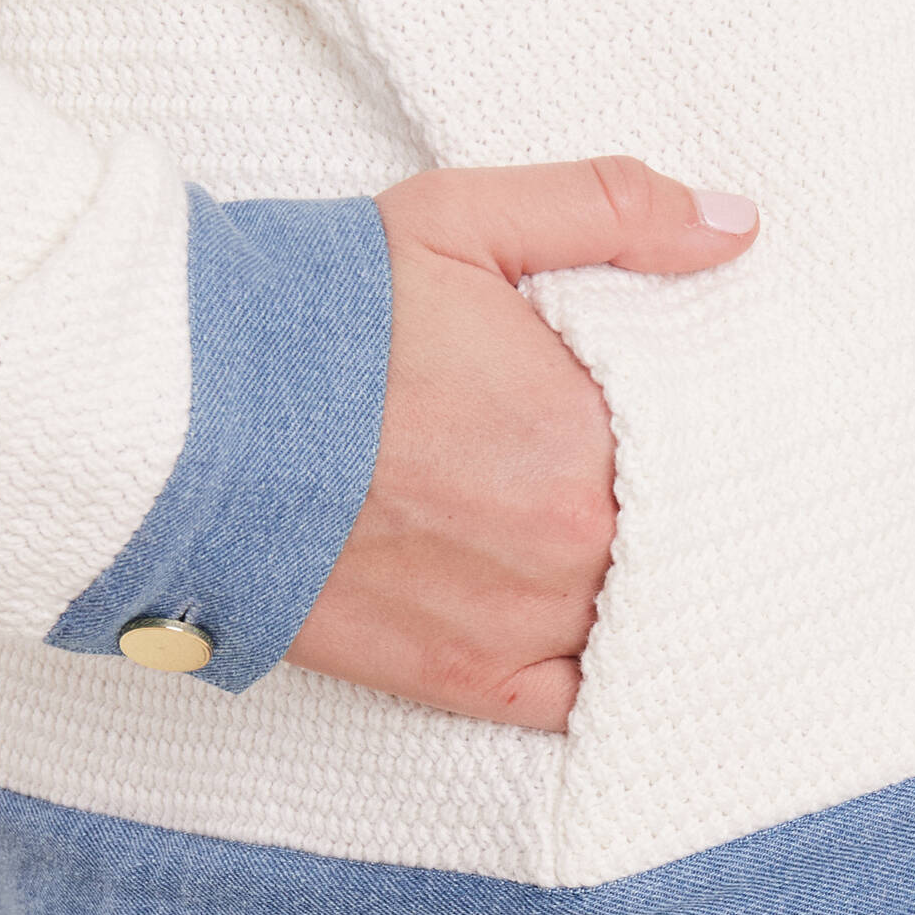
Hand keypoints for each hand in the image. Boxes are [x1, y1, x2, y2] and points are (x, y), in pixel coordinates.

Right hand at [286, 158, 759, 729]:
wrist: (179, 419)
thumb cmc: (322, 317)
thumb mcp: (469, 221)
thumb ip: (615, 212)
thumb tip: (736, 226)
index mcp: (590, 437)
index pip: (714, 451)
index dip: (713, 435)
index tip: (704, 418)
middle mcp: (572, 549)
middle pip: (679, 542)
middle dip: (684, 511)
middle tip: (685, 483)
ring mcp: (521, 625)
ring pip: (640, 622)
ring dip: (648, 589)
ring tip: (642, 548)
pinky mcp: (466, 681)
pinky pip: (578, 701)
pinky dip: (598, 671)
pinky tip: (603, 633)